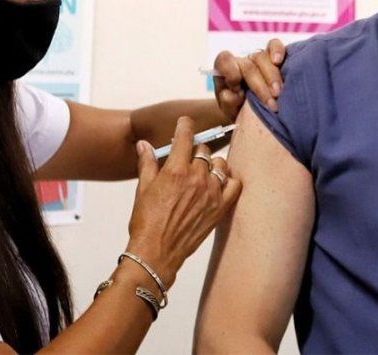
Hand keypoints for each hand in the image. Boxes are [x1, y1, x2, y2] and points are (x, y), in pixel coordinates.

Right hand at [125, 118, 240, 286]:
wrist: (156, 253)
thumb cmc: (146, 223)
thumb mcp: (142, 189)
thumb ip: (147, 163)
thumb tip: (144, 145)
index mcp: (176, 170)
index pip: (186, 136)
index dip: (185, 126)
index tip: (185, 123)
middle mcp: (196, 178)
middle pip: (203, 150)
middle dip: (194, 151)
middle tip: (187, 160)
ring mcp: (211, 193)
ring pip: (220, 165)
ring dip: (212, 165)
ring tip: (202, 173)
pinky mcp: (220, 208)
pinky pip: (235, 185)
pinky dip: (229, 181)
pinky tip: (219, 184)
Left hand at [213, 38, 286, 116]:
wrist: (252, 111)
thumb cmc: (238, 108)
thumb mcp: (230, 109)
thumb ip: (227, 103)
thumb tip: (229, 95)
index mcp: (225, 71)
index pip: (223, 61)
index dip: (229, 71)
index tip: (236, 88)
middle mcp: (241, 61)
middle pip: (248, 66)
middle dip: (259, 86)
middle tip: (270, 103)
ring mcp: (258, 58)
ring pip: (262, 57)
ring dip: (271, 77)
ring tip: (277, 93)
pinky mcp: (274, 56)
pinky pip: (274, 45)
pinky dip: (277, 51)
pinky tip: (278, 61)